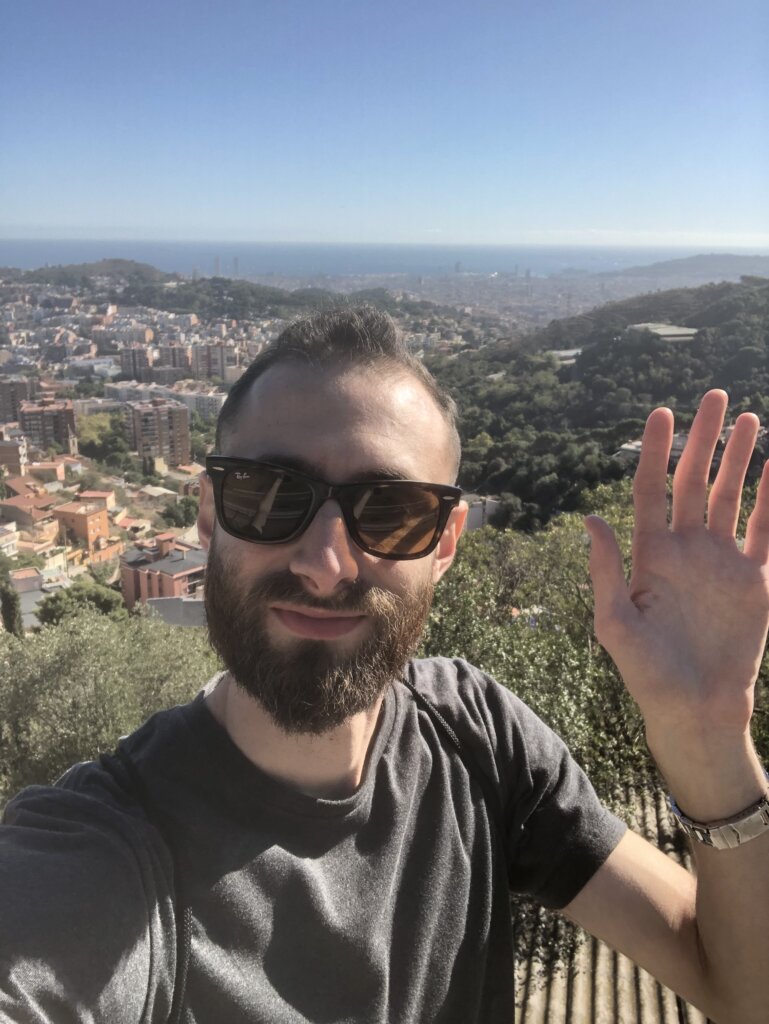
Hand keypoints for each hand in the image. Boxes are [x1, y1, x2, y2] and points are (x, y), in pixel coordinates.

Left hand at [585, 390, 768, 744]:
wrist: (696, 710)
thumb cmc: (647, 674)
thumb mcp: (614, 624)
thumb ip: (606, 571)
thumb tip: (590, 518)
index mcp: (650, 554)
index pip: (651, 489)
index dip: (655, 451)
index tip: (662, 413)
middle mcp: (686, 550)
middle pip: (695, 481)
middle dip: (704, 440)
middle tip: (715, 397)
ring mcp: (722, 562)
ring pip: (732, 497)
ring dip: (740, 459)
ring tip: (749, 419)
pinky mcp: (755, 580)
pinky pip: (767, 531)